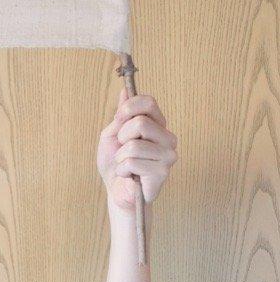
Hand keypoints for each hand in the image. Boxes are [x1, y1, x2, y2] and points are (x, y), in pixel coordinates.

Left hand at [97, 84, 177, 211]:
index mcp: (157, 124)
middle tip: (122, 148)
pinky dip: (122, 170)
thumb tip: (124, 91)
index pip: (149, 102)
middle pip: (141, 123)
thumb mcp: (112, 135)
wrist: (116, 190)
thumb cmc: (116, 162)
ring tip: (125, 164)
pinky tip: (129, 175)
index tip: (118, 119)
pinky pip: (133, 163)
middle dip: (122, 137)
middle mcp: (167, 137)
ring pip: (134, 145)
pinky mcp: (163, 172)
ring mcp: (168, 155)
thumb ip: (120, 115)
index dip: (129, 108)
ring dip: (120, 157)